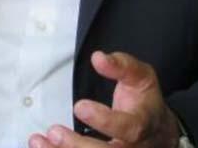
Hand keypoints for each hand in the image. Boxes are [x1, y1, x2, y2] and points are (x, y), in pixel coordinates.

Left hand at [29, 51, 180, 147]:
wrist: (159, 132)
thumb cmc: (145, 102)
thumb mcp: (141, 77)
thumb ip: (122, 65)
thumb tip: (98, 58)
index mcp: (144, 124)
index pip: (129, 129)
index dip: (105, 121)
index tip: (80, 106)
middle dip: (78, 146)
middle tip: (54, 131)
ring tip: (39, 141)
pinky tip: (42, 146)